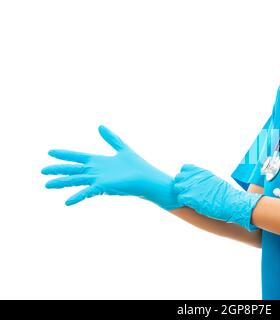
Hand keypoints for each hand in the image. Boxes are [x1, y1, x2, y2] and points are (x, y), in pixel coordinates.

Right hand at [42, 125, 179, 209]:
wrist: (148, 179)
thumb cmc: (137, 166)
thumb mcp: (122, 148)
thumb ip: (111, 138)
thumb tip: (100, 126)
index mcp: (98, 162)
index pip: (77, 157)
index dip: (65, 155)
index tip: (50, 152)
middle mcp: (96, 172)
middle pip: (73, 170)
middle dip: (58, 170)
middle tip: (42, 171)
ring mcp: (98, 180)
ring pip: (76, 181)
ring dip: (61, 183)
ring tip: (47, 185)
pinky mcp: (104, 187)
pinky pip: (87, 192)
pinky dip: (77, 196)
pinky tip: (66, 202)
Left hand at [174, 164, 261, 230]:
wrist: (232, 202)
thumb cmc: (226, 195)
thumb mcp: (214, 180)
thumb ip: (203, 179)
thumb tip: (197, 183)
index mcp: (201, 172)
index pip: (184, 168)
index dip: (185, 176)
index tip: (189, 183)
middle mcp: (195, 177)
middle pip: (178, 177)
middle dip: (181, 185)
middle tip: (189, 193)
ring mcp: (191, 186)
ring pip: (176, 188)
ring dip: (181, 194)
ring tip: (190, 199)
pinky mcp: (190, 197)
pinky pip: (179, 198)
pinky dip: (183, 202)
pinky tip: (191, 204)